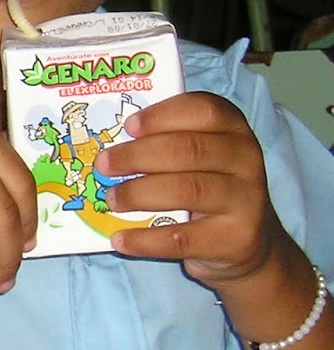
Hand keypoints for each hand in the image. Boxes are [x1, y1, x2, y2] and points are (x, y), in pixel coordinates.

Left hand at [97, 91, 285, 286]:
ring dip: (138, 194)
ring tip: (111, 199)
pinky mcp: (235, 238)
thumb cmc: (208, 186)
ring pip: (187, 190)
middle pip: (188, 150)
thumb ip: (166, 142)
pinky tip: (120, 239)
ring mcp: (246, 200)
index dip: (163, 116)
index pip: (204, 110)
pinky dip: (145, 239)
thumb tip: (111, 146)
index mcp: (233, 129)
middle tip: (103, 165)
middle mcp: (246, 160)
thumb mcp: (198, 157)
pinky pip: (183, 238)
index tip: (128, 126)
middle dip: (137, 155)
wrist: (247, 239)